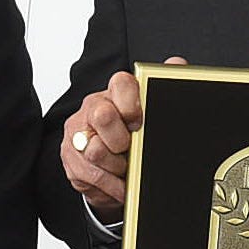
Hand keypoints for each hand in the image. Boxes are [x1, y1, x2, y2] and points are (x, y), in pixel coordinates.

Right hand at [61, 57, 185, 218]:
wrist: (113, 167)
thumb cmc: (133, 135)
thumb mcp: (149, 112)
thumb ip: (163, 84)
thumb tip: (177, 63)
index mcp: (114, 92)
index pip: (120, 83)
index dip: (132, 103)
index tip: (139, 122)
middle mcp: (93, 109)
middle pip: (102, 116)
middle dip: (121, 139)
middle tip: (130, 149)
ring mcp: (78, 134)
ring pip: (96, 150)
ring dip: (118, 166)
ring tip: (127, 169)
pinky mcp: (71, 159)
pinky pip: (91, 175)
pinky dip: (111, 185)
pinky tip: (122, 185)